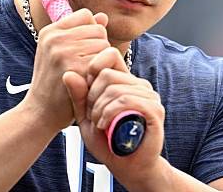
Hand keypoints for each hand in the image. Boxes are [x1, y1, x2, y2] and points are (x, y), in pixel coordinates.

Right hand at [20, 8, 109, 131]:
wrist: (40, 113)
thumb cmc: (55, 82)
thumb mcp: (60, 52)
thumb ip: (81, 33)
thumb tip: (103, 16)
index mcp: (51, 31)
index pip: (85, 15)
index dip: (91, 31)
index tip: (84, 49)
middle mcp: (55, 38)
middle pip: (98, 29)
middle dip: (98, 46)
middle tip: (86, 66)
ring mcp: (64, 52)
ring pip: (104, 44)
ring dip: (101, 60)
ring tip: (87, 74)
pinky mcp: (75, 68)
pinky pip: (103, 60)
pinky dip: (101, 72)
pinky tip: (90, 82)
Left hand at [63, 47, 165, 184]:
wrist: (128, 167)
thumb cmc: (109, 143)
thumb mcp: (86, 118)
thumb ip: (78, 96)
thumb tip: (68, 74)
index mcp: (126, 82)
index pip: (110, 55)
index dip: (93, 69)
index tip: (87, 94)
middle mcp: (140, 85)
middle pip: (106, 74)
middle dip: (92, 97)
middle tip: (93, 116)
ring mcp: (149, 96)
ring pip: (115, 88)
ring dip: (99, 109)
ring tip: (99, 124)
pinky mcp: (154, 110)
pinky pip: (126, 100)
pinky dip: (109, 113)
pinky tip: (105, 125)